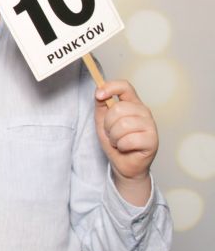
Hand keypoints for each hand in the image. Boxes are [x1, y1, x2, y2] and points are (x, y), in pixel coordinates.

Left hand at [95, 80, 157, 205]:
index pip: (125, 86)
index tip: (99, 95)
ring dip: (114, 136)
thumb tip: (99, 92)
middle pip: (119, 108)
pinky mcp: (153, 141)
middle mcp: (144, 112)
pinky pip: (128, 139)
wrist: (124, 164)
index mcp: (132, 104)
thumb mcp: (102, 120)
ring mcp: (151, 126)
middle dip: (108, 124)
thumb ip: (101, 105)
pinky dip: (121, 146)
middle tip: (111, 133)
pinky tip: (125, 148)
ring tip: (118, 141)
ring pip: (123, 125)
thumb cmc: (115, 141)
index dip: (111, 87)